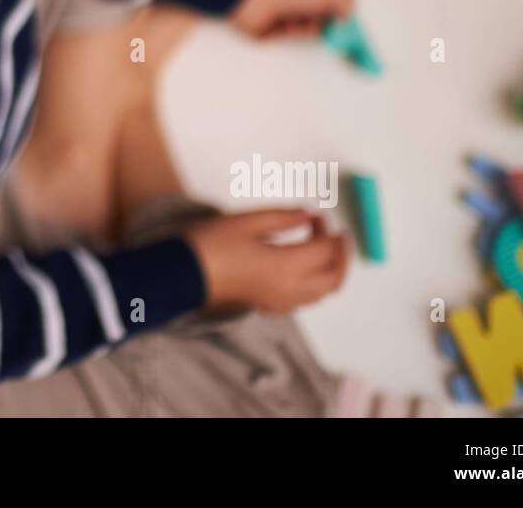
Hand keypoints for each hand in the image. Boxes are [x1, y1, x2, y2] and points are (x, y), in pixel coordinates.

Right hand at [182, 208, 349, 314]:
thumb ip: (283, 217)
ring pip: (320, 293)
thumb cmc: (212, 243)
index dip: (326, 230)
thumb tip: (309, 214)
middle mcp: (289, 290)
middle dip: (340, 256)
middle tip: (336, 235)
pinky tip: (301, 269)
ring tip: (323, 250)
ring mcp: (279, 302)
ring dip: (330, 272)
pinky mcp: (267, 307)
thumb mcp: (247, 221)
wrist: (182, 274)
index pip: (324, 250)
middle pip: (332, 279)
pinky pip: (303, 300)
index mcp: (286, 267)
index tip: (318, 215)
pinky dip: (314, 285)